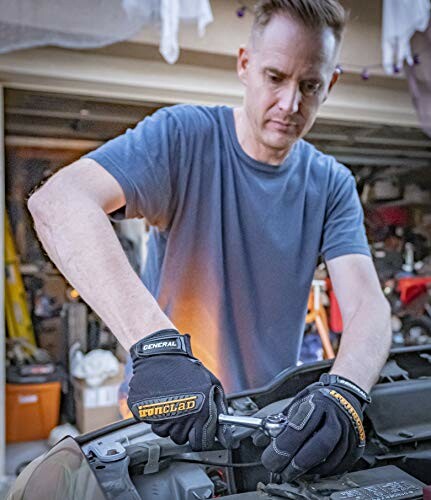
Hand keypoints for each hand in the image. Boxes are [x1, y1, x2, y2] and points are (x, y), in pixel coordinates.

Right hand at [127, 329, 231, 450]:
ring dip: (165, 420)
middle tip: (181, 408)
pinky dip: (151, 412)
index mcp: (198, 413)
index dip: (199, 437)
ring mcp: (158, 416)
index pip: (199, 443)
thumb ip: (218, 408)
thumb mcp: (212, 384)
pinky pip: (147, 420)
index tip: (197, 432)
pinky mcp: (141, 410)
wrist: (160, 354)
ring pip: (162, 431)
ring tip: (169, 400)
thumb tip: (223, 430)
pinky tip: (157, 397)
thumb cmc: (186, 368)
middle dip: (181, 427)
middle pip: (179, 438)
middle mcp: (178, 418)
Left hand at [261, 374, 369, 480]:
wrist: (344, 394)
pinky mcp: (357, 442)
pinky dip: (326, 471)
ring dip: (310, 470)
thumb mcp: (297, 403)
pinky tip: (313, 470)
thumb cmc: (317, 399)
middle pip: (318, 446)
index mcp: (317, 403)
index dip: (283, 447)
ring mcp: (349, 430)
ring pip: (332, 458)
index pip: (299, 428)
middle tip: (282, 473)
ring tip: (295, 473)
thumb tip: (259, 440)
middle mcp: (335, 416)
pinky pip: (342, 464)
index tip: (270, 459)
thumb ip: (280, 421)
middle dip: (298, 463)